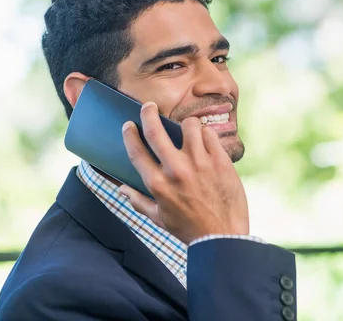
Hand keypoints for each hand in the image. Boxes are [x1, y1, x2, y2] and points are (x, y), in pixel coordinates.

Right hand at [119, 102, 248, 244]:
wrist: (222, 236)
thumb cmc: (189, 228)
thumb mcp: (159, 218)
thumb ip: (138, 201)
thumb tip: (120, 189)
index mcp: (158, 184)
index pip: (136, 151)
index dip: (130, 134)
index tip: (129, 125)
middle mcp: (176, 170)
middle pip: (156, 131)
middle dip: (148, 113)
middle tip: (148, 106)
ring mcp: (200, 163)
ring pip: (189, 125)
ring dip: (186, 124)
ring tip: (188, 130)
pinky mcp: (220, 161)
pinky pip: (210, 134)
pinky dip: (206, 134)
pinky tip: (205, 141)